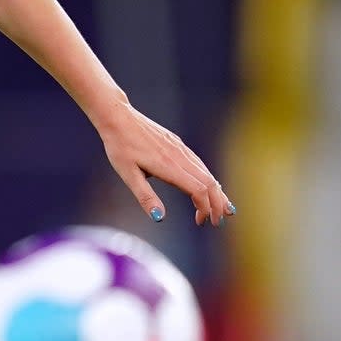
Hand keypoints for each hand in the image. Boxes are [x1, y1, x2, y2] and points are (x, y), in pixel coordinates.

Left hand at [97, 99, 234, 225]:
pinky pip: (199, 164)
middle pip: (209, 182)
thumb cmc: (120, 147)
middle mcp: (180, 157)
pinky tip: (209, 185)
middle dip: (217, 203)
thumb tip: (159, 218)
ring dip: (216, 192)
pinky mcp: (177, 144)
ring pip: (206, 172)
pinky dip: (208, 178)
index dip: (205, 208)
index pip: (198, 190)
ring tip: (223, 208)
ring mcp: (180, 149)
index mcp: (169, 167)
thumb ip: (145, 197)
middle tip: (218, 222)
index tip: (201, 222)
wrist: (118, 117)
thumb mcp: (127, 174)